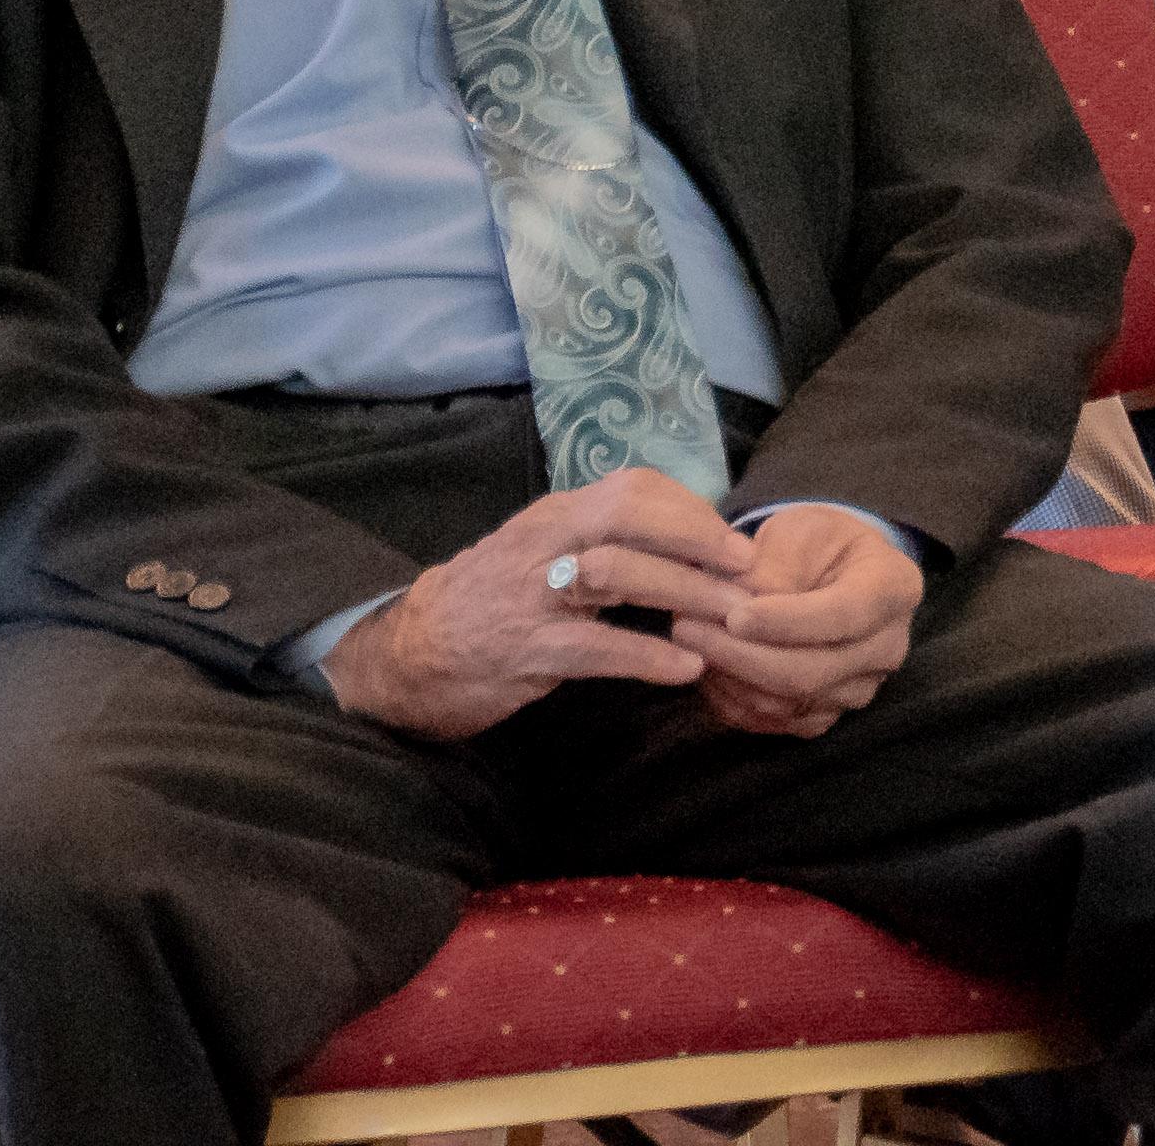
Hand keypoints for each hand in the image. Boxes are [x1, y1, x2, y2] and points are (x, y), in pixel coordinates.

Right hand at [322, 468, 760, 738]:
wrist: (407, 654)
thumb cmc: (492, 602)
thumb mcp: (544, 552)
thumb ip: (601, 539)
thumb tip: (688, 539)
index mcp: (556, 514)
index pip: (634, 486)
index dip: (691, 509)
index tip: (733, 538)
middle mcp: (544, 541)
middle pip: (630, 514)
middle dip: (697, 536)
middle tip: (747, 567)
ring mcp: (531, 595)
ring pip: (618, 573)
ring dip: (686, 592)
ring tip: (736, 616)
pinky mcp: (524, 650)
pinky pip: (595, 648)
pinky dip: (647, 656)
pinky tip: (687, 668)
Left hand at [687, 501, 924, 738]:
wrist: (828, 573)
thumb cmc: (815, 545)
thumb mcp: (798, 531)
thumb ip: (772, 564)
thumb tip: (737, 603)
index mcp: (895, 589)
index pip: (844, 616)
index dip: (787, 621)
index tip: (734, 615)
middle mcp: (888, 648)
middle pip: (811, 670)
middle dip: (741, 653)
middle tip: (686, 627)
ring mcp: (859, 689)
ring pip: (786, 702)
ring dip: (729, 676)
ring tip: (689, 641)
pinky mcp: (825, 715)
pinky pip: (773, 722)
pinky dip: (733, 700)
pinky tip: (708, 667)